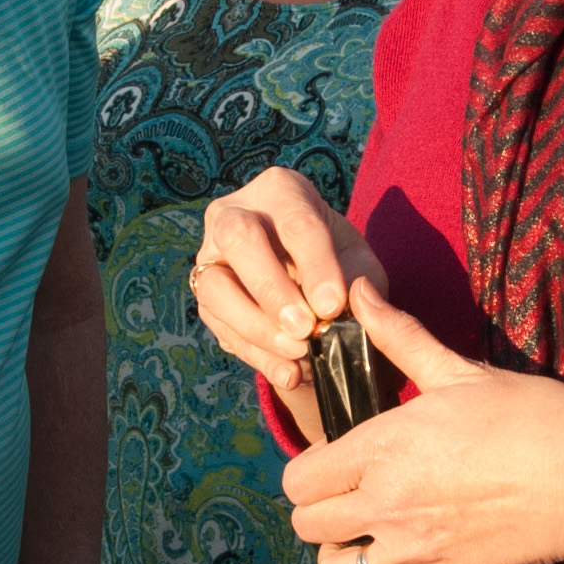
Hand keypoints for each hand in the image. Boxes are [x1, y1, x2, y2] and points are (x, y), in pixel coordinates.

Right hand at [188, 166, 387, 426]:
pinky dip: (256, 354)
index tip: (333, 306)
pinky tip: (289, 373)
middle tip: (305, 329)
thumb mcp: (359, 264)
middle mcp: (234, 213)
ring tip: (299, 353)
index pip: (295, 223)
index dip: (315, 266)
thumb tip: (345, 302)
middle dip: (272, 289)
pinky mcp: (204, 295)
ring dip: (257, 326)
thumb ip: (359, 279)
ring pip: (216, 287)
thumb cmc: (338, 263)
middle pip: (239, 239)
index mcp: (280, 191)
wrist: (309, 283)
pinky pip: (219, 326)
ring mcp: (211, 255)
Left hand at [281, 282, 563, 563]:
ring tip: (381, 539)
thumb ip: (400, 337)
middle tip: (358, 498)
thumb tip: (359, 292)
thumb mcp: (463, 370)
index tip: (341, 462)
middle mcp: (388, 504)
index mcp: (382, 447)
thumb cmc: (537, 415)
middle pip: (307, 529)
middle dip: (323, 515)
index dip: (311, 471)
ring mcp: (418, 551)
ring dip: (353, 562)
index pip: (298, 480)